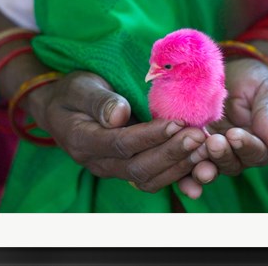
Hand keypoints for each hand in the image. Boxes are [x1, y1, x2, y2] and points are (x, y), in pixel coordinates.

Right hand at [27, 71, 205, 192]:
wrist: (63, 109)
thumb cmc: (73, 92)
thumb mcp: (80, 88)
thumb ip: (98, 101)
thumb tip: (119, 115)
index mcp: (82, 140)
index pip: (121, 144)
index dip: (150, 136)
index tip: (177, 123)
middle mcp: (98, 162)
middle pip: (138, 167)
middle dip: (172, 153)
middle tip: (199, 136)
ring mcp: (112, 169)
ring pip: (148, 179)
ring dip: (179, 166)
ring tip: (205, 148)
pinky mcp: (127, 168)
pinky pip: (153, 179)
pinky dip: (178, 174)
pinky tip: (199, 163)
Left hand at [178, 58, 267, 197]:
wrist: (230, 72)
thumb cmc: (255, 82)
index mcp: (259, 144)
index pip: (255, 153)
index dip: (246, 146)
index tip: (235, 134)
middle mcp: (236, 154)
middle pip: (231, 164)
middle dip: (221, 155)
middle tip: (213, 142)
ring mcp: (212, 152)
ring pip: (208, 167)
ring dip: (201, 166)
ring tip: (194, 155)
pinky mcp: (191, 146)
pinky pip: (186, 162)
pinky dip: (182, 171)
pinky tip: (178, 172)